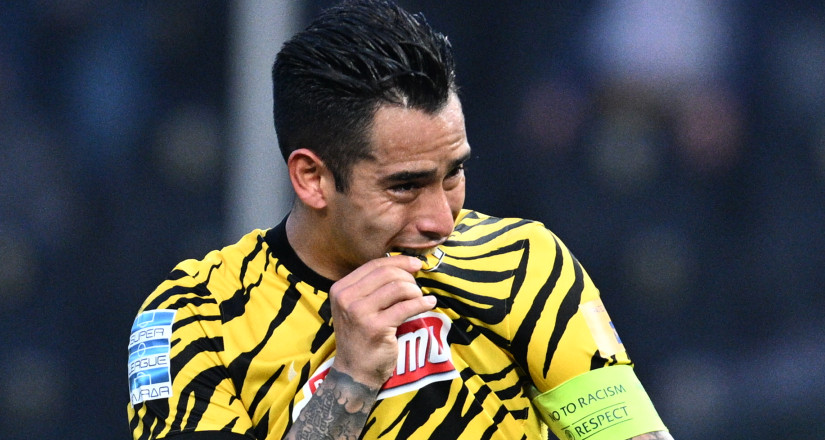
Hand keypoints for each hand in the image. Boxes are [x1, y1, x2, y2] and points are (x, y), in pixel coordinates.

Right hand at [329, 254, 435, 388]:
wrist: (355, 373)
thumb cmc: (361, 337)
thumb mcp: (357, 307)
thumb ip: (373, 287)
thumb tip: (406, 265)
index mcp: (340, 289)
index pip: (374, 265)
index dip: (399, 261)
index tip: (416, 265)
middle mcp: (346, 298)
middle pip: (386, 273)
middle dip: (408, 277)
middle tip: (417, 288)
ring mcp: (359, 313)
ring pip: (398, 287)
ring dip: (415, 291)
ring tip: (419, 299)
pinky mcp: (375, 327)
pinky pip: (406, 307)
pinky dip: (422, 303)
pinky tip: (429, 304)